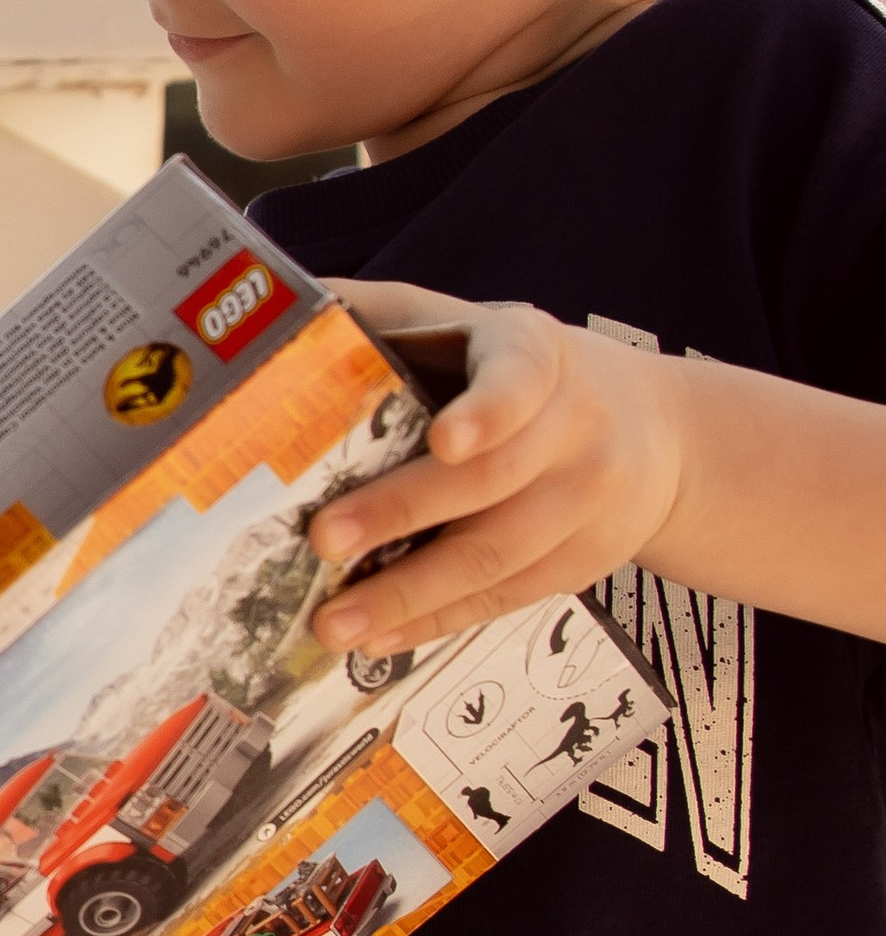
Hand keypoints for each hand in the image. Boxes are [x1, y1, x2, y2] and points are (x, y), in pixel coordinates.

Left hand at [309, 282, 682, 653]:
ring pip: (497, 554)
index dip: (488, 411)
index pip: (520, 379)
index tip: (445, 441)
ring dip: (409, 593)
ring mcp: (585, 500)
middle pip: (492, 480)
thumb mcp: (469, 322)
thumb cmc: (517, 371)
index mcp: (534, 352)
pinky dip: (438, 620)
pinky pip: (506, 596)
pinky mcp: (583, 560)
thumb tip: (282, 298)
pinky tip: (379, 638)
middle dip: (403, 513)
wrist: (652, 430)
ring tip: (333, 622)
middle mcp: (573, 425)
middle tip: (325, 540)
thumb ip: (384, 309)